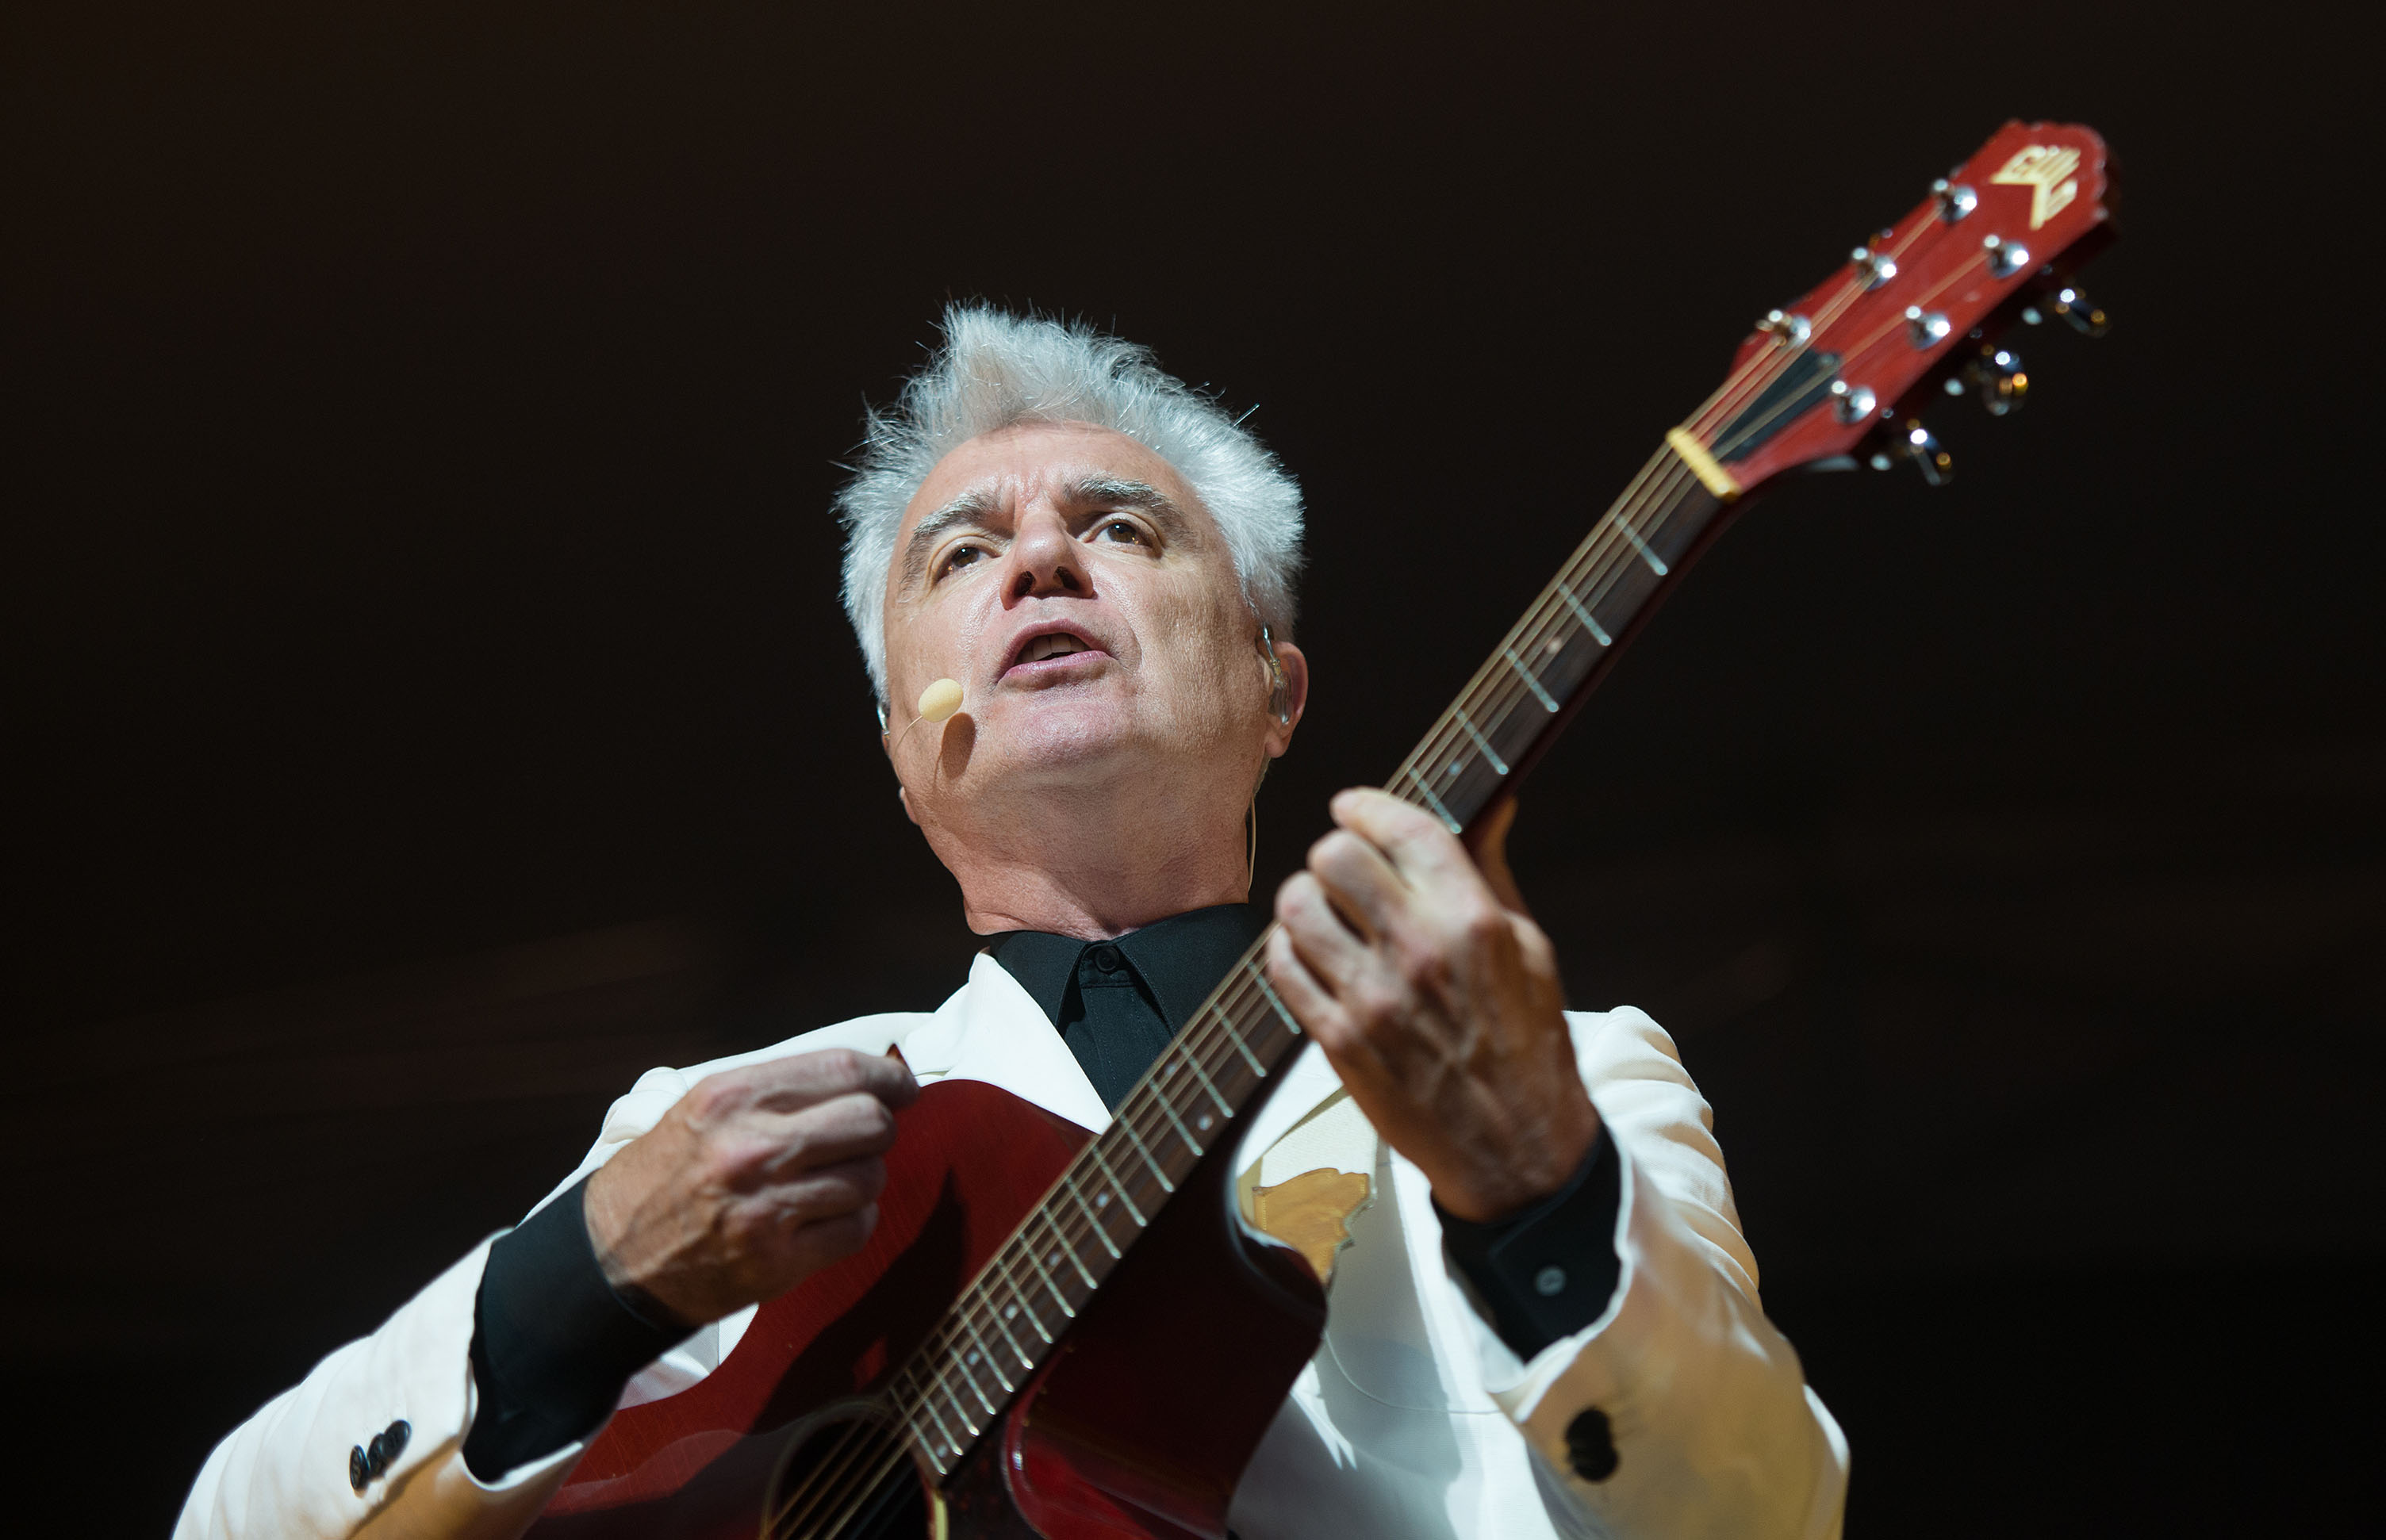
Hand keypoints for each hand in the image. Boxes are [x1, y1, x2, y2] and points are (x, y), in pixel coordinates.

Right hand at [583, 1048, 919, 1324]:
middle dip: (880, 1130)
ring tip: (829, 1184)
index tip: (903, 1087)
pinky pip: (855, 1230)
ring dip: (863, 1181)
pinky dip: (852, 1224)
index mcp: (733, 1097)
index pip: (843, 1069)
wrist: (608, 1259)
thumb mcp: (705, 1109)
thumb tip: (867, 1080)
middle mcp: (751, 1147)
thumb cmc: (663, 1177)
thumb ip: (780, 1092)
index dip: (889, 1077)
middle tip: (866, 1139)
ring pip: (869, 1179)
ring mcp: (766, 1207)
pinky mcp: (776, 1262)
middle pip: (870, 1123)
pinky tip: (823, 1221)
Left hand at [1267, 788, 1597, 1222]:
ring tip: (1324, 914)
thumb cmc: (1527, 1048)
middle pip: (1336, 856)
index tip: (1355, 808)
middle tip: (1343, 870)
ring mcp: (1372, 998)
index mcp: (1474, 922)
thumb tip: (1494, 805)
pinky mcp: (1337, 1040)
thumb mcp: (1529, 949)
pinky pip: (1281, 966)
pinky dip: (1287, 951)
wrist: (1515, 1151)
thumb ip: (1493, 872)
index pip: (1403, 828)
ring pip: (1297, 906)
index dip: (1368, 806)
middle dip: (1336, 853)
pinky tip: (1311, 956)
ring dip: (1305, 900)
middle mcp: (1418, 952)